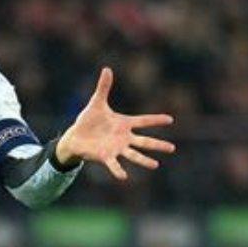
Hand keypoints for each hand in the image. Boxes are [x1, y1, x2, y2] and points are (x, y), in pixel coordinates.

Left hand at [57, 67, 174, 180]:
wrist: (75, 136)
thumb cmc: (88, 120)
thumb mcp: (96, 103)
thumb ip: (103, 87)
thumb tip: (107, 69)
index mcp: (124, 123)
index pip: (143, 120)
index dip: (156, 120)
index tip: (170, 119)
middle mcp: (123, 137)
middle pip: (144, 141)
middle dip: (157, 144)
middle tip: (172, 148)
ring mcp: (116, 148)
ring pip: (133, 154)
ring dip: (144, 160)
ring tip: (156, 165)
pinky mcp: (105, 156)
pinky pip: (114, 164)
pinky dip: (118, 170)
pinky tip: (125, 177)